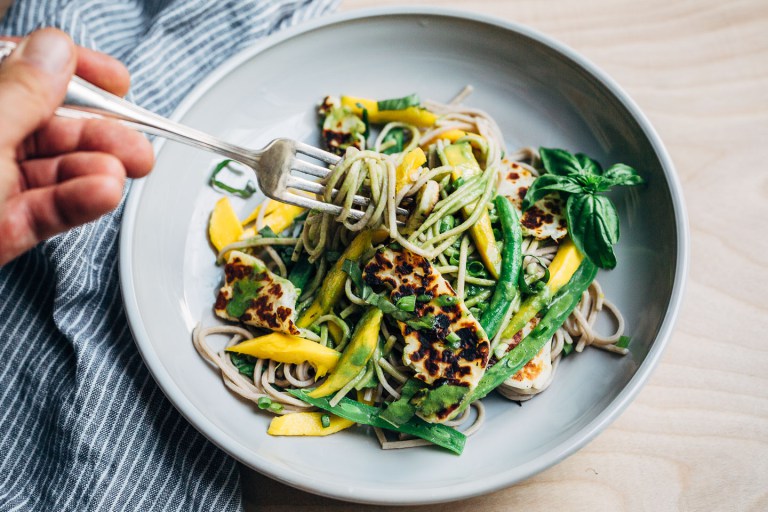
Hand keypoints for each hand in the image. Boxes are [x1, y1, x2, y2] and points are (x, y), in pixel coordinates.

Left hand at [0, 28, 153, 265]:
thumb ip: (18, 94)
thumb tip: (55, 51)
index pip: (17, 67)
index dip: (70, 69)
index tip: (114, 78)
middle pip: (45, 122)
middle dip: (97, 131)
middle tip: (135, 141)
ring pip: (51, 169)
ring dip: (94, 170)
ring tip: (121, 174)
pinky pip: (45, 209)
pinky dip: (79, 202)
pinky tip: (104, 193)